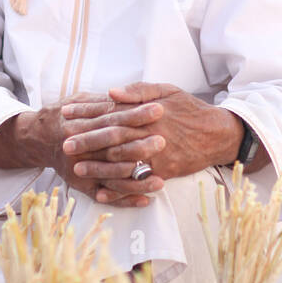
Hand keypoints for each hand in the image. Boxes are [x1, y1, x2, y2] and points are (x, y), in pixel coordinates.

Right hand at [0, 92, 165, 207]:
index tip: (159, 109)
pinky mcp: (82, 186)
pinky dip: (125, 199)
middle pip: (114, 148)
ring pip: (112, 177)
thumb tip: (126, 94)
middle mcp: (81, 148)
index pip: (113, 118)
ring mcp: (81, 170)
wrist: (37, 138)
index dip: (136, 113)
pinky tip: (145, 200)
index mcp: (82, 123)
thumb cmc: (64, 116)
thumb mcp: (80, 100)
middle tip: (163, 142)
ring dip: (137, 180)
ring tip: (161, 180)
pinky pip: (105, 196)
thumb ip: (103, 100)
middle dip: (140, 146)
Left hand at [60, 83, 243, 203]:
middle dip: (86, 140)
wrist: (217, 134)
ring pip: (121, 162)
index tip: (67, 113)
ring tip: (77, 167)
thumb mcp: (166, 90)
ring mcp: (156, 155)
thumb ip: (138, 91)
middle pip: (112, 138)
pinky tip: (100, 191)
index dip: (87, 113)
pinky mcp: (164, 172)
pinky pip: (137, 183)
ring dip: (97, 166)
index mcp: (146, 111)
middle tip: (64, 144)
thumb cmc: (189, 109)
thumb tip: (110, 92)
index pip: (111, 111)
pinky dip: (118, 190)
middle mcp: (149, 133)